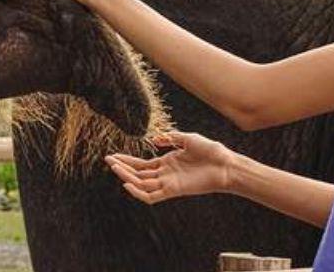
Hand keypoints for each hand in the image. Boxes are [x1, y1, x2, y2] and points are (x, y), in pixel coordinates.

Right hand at [104, 132, 238, 204]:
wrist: (225, 164)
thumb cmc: (211, 151)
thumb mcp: (188, 139)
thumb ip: (171, 138)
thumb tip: (155, 139)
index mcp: (167, 163)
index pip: (141, 164)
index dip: (127, 160)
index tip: (113, 156)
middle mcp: (165, 174)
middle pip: (138, 174)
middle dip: (122, 167)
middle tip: (108, 160)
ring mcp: (168, 183)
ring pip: (141, 184)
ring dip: (127, 176)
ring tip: (115, 167)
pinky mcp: (173, 190)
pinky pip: (152, 195)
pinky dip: (139, 192)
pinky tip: (128, 183)